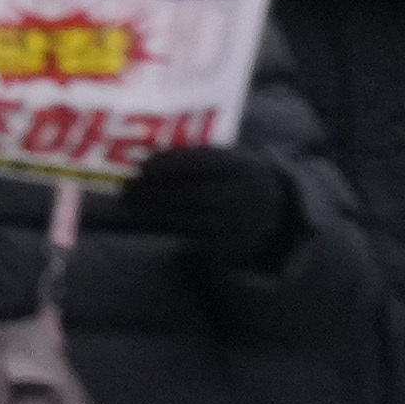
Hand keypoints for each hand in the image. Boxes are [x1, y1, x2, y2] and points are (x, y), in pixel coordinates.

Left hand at [101, 144, 295, 263]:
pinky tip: (149, 219)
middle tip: (128, 188)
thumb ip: (195, 157)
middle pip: (192, 195)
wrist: (276, 209)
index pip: (202, 164)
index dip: (170, 165)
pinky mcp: (232, 246)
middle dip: (155, 192)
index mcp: (240, 167)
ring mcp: (237, 224)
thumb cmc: (235, 176)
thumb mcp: (228, 158)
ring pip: (190, 220)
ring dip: (156, 212)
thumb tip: (146, 158)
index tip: (143, 165)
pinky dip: (169, 227)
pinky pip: (195, 238)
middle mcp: (241, 196)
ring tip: (131, 203)